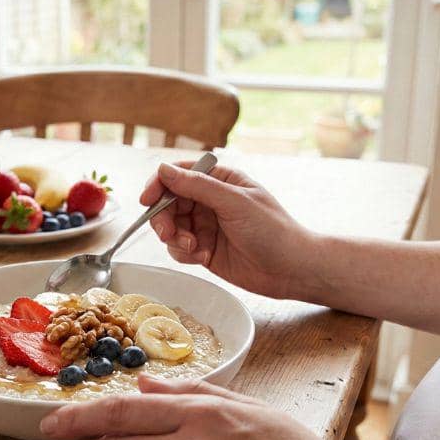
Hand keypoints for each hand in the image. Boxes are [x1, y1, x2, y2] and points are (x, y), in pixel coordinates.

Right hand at [140, 162, 318, 299]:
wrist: (292, 270)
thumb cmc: (273, 230)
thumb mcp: (234, 202)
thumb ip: (197, 186)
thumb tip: (164, 170)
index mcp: (220, 180)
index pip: (179, 174)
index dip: (159, 185)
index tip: (147, 200)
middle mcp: (210, 200)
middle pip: (169, 202)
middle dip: (164, 218)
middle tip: (168, 233)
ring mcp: (207, 226)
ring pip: (172, 226)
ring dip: (175, 238)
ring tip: (193, 248)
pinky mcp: (204, 249)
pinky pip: (179, 248)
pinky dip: (184, 253)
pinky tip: (202, 257)